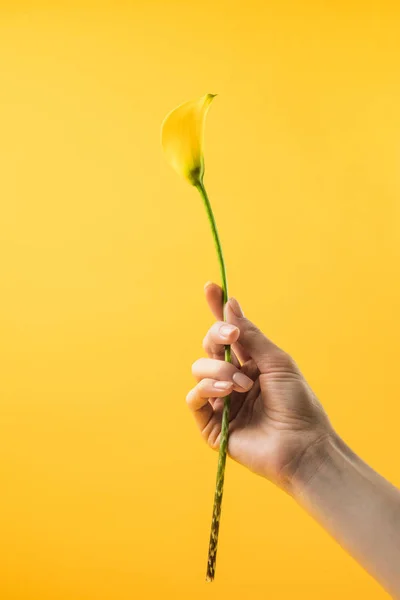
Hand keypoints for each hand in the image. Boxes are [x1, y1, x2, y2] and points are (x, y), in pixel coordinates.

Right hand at [186, 282, 333, 492]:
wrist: (303, 445)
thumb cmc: (298, 404)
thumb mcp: (276, 361)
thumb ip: (250, 335)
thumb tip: (232, 306)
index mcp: (250, 364)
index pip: (228, 335)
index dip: (217, 311)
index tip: (211, 287)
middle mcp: (233, 380)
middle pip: (209, 347)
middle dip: (217, 336)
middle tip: (233, 336)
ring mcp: (221, 402)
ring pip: (199, 370)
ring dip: (219, 370)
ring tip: (242, 384)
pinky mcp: (211, 426)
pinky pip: (194, 398)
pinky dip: (207, 389)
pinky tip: (227, 393)